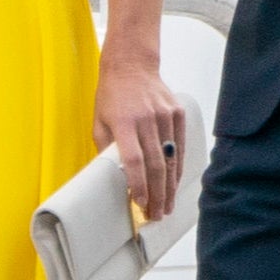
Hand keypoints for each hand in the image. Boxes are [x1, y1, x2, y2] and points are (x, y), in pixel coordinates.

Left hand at [94, 53, 187, 217]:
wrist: (132, 64)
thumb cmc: (111, 95)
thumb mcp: (98, 121)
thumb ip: (106, 149)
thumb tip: (114, 178)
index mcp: (124, 122)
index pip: (134, 160)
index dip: (138, 184)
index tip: (140, 203)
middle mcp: (147, 119)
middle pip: (156, 164)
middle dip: (157, 194)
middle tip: (156, 215)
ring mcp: (165, 115)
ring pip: (171, 158)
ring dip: (170, 186)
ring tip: (167, 207)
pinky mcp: (177, 113)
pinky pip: (180, 146)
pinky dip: (178, 167)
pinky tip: (175, 183)